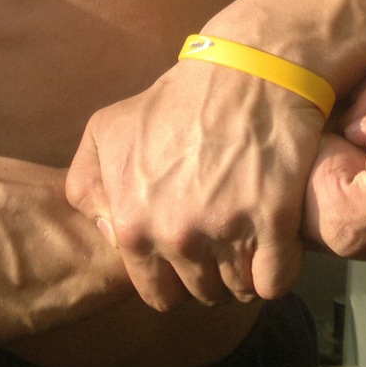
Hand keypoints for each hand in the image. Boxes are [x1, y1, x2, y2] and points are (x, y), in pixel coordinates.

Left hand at [65, 58, 324, 311]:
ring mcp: (225, 233)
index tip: (188, 250)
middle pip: (201, 294)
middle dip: (210, 274)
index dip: (174, 275)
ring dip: (244, 271)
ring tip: (246, 234)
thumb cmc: (177, 102)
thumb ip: (88, 185)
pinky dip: (277, 268)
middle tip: (220, 239)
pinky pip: (274, 282)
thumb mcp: (108, 130)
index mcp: (132, 225)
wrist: (245, 73)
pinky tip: (273, 238)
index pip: (157, 293)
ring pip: (238, 291)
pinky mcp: (273, 225)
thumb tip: (108, 233)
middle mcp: (175, 236)